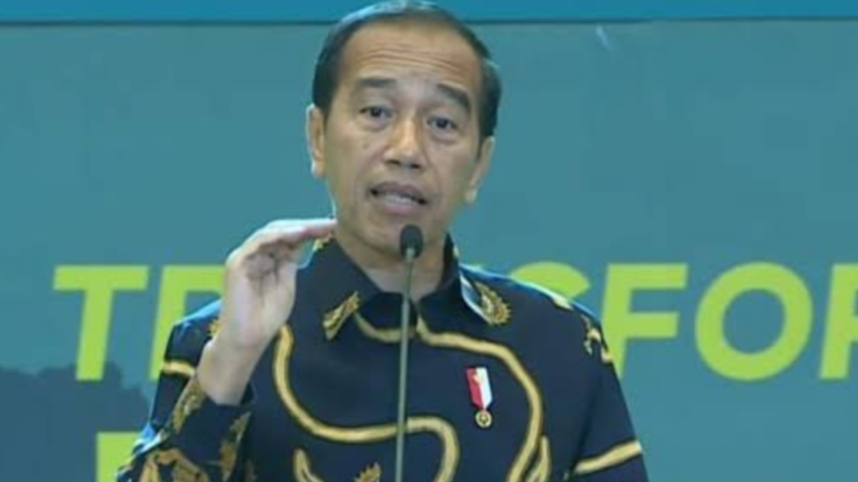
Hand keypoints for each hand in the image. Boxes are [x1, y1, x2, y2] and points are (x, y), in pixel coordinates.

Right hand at [218, 218, 335, 351]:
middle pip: (282, 232)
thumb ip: (291, 263)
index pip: (290, 239)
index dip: (311, 231)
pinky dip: (279, 235)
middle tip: (330, 224)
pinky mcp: (237, 262)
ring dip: (296, 228)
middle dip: (307, 226)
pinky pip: (259, 242)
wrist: (247, 339)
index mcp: (267, 260)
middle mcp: (255, 254)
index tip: (334, 227)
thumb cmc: (266, 318)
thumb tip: (304, 241)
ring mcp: (245, 257)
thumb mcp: (286, 285)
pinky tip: (298, 233)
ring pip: (272, 232)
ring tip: (317, 226)